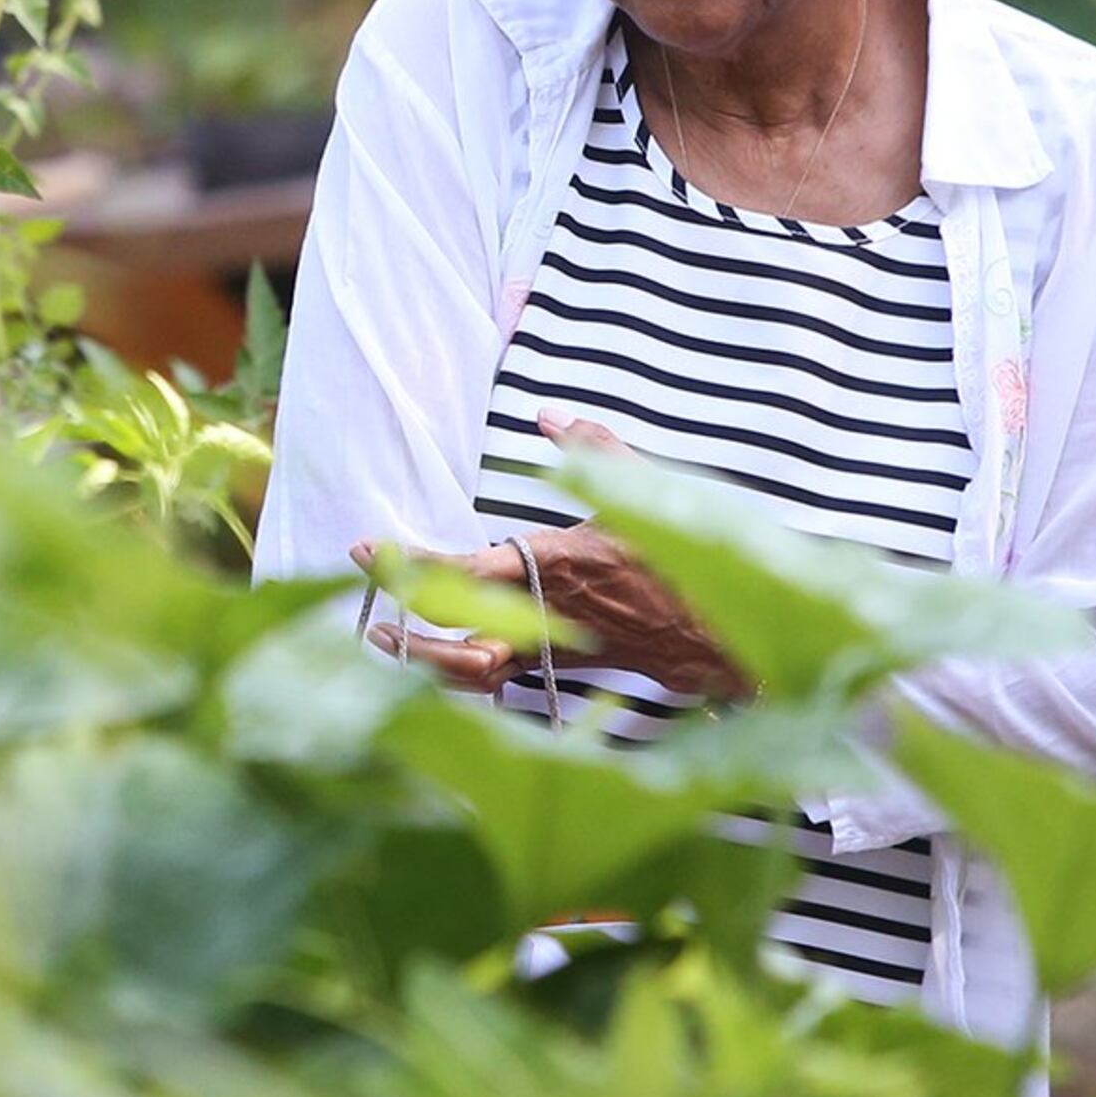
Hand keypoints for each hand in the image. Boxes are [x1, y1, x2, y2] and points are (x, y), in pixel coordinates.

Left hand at [348, 414, 754, 701]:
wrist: (730, 633)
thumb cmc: (683, 558)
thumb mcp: (641, 488)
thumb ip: (590, 447)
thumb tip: (548, 416)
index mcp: (553, 564)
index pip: (460, 568)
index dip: (407, 562)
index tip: (365, 548)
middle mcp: (544, 613)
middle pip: (453, 628)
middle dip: (402, 617)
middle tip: (366, 602)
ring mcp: (554, 649)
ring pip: (472, 670)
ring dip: (425, 657)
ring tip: (387, 638)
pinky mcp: (567, 670)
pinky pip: (503, 680)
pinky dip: (465, 674)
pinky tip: (440, 660)